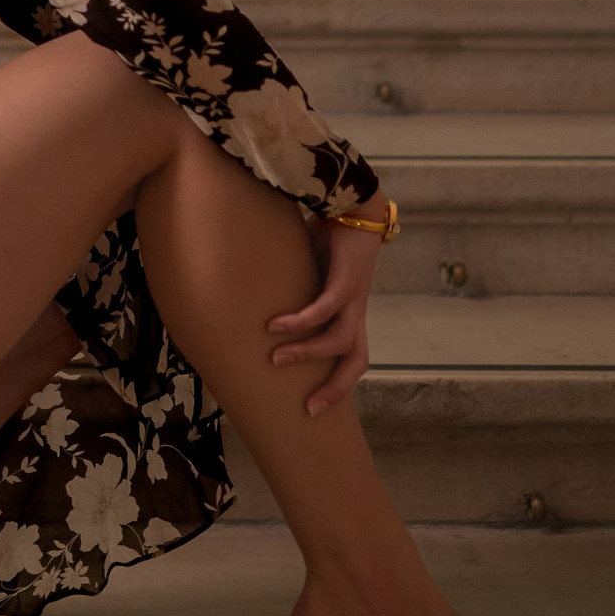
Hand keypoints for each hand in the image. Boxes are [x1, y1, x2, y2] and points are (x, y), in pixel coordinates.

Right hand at [266, 206, 382, 415]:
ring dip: (306, 353)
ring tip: (275, 357)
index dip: (337, 384)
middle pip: (356, 362)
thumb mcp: (311, 271)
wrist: (354, 206)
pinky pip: (324, 309)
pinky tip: (276, 325)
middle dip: (335, 389)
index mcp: (350, 313)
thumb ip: (295, 288)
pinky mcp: (346, 281)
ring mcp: (354, 298)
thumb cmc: (330, 237)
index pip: (352, 358)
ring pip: (338, 341)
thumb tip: (258, 294)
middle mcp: (356, 311)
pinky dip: (300, 321)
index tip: (312, 404)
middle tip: (308, 409)